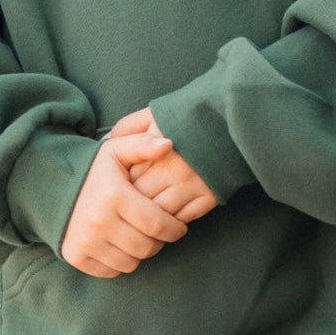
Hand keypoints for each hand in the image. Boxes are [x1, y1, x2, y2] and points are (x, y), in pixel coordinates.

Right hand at [60, 132, 189, 277]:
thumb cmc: (92, 169)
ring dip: (140, 253)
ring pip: (131, 263)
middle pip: (147, 247)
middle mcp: (99, 221)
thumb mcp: (115, 151)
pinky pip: (112, 271)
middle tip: (159, 232)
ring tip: (140, 237)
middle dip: (159, 241)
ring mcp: (85, 241)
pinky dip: (120, 262)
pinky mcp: (76, 256)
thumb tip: (169, 144)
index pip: (158, 225)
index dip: (175, 229)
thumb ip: (142, 145)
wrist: (48, 185)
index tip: (178, 226)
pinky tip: (120, 245)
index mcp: (114, 196)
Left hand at [111, 107, 218, 222]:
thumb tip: (103, 143)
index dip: (121, 184)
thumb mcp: (155, 112)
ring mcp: (192, 184)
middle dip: (133, 204)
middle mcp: (173, 168)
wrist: (232, 118)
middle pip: (141, 198)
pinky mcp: (208, 196)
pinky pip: (182, 219)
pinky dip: (171, 222)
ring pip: (160, 214)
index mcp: (156, 147)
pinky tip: (166, 217)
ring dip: (151, 217)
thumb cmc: (188, 115)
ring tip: (146, 213)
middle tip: (128, 205)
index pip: (127, 177)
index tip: (119, 185)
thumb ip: (127, 127)